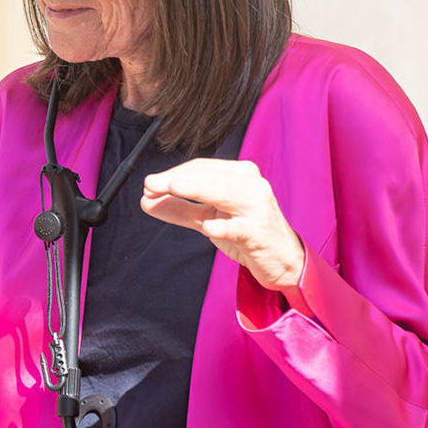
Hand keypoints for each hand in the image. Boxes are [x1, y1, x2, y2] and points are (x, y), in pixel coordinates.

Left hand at [142, 159, 305, 290]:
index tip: (149, 183)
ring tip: (172, 187)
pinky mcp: (259, 233)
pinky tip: (209, 227)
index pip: (201, 168)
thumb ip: (179, 209)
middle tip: (149, 185)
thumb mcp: (209, 219)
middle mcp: (251, 185)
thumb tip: (146, 200)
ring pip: (224, 193)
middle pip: (209, 177)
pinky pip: (239, 228)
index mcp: (240, 176)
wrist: (282, 259)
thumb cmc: (246, 233)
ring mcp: (258, 208)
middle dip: (176, 179)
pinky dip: (223, 226)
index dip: (172, 174)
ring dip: (196, 189)